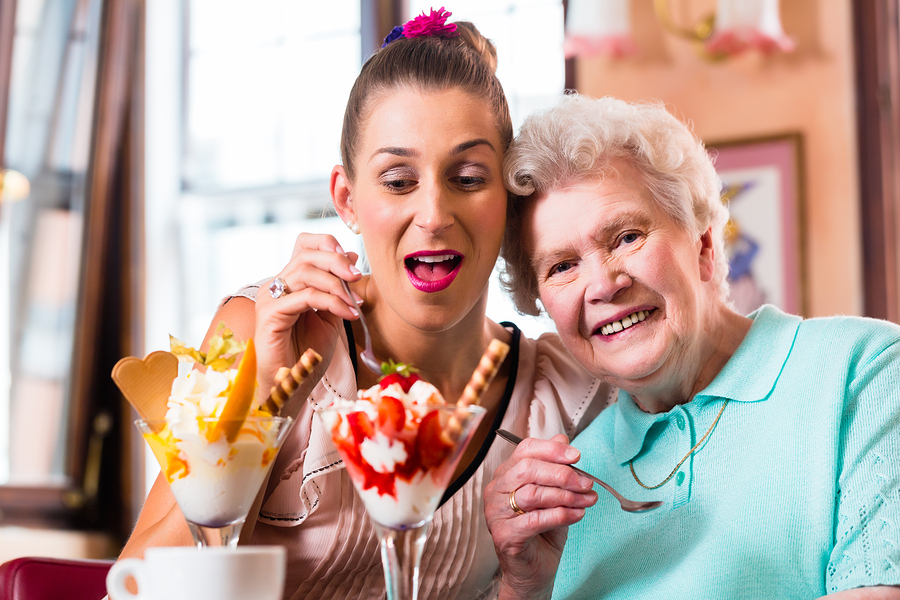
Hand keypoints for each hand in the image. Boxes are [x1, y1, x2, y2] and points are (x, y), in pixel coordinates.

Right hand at [254, 232, 361, 413]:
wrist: (290, 386)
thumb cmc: (308, 355)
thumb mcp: (330, 316)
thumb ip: (338, 289)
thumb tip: (352, 257)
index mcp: (289, 282)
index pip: (304, 244)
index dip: (328, 243)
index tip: (353, 261)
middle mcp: (275, 285)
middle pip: (307, 255)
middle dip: (337, 263)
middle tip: (358, 278)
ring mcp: (269, 298)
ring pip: (306, 272)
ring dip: (337, 285)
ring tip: (355, 304)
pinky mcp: (269, 315)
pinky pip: (305, 297)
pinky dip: (332, 302)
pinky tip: (347, 314)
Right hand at [485, 434, 597, 599]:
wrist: (534, 570)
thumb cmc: (542, 531)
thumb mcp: (553, 494)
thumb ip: (555, 467)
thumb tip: (563, 439)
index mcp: (506, 475)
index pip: (525, 450)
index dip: (552, 450)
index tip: (576, 456)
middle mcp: (496, 491)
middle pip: (527, 469)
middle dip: (562, 474)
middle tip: (586, 483)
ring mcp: (497, 513)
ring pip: (532, 494)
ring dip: (566, 496)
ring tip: (586, 500)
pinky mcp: (504, 535)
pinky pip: (535, 520)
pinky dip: (561, 515)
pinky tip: (577, 514)